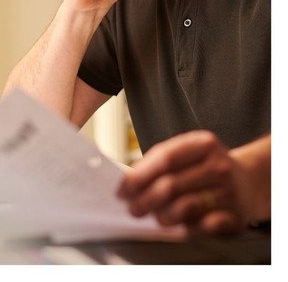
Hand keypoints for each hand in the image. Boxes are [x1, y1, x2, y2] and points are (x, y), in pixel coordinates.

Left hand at [116, 130, 270, 235]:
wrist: (249, 181)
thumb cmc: (206, 167)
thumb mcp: (189, 152)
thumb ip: (160, 162)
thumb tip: (130, 184)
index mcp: (203, 144)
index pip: (164, 159)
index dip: (139, 176)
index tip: (122, 189)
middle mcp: (219, 166)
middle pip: (171, 185)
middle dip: (145, 200)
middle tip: (133, 208)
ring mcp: (230, 191)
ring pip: (185, 207)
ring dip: (162, 215)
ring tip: (154, 217)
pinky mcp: (236, 216)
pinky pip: (206, 226)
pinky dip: (188, 228)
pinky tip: (178, 227)